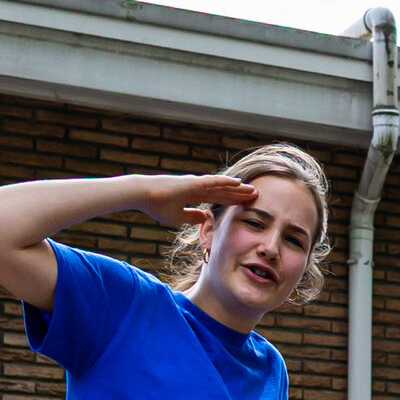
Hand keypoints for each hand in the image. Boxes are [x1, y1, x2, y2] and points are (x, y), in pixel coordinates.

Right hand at [131, 173, 255, 229]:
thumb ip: (192, 217)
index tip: (246, 203)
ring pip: (221, 185)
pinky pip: (212, 182)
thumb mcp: (177, 217)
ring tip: (252, 189)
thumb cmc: (156, 205)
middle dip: (240, 194)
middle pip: (224, 191)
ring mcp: (196, 183)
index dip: (232, 200)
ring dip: (237, 188)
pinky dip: (226, 182)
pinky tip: (238, 182)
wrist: (143, 195)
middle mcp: (197, 187)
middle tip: (256, 195)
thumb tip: (204, 218)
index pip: (218, 198)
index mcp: (194, 195)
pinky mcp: (192, 182)